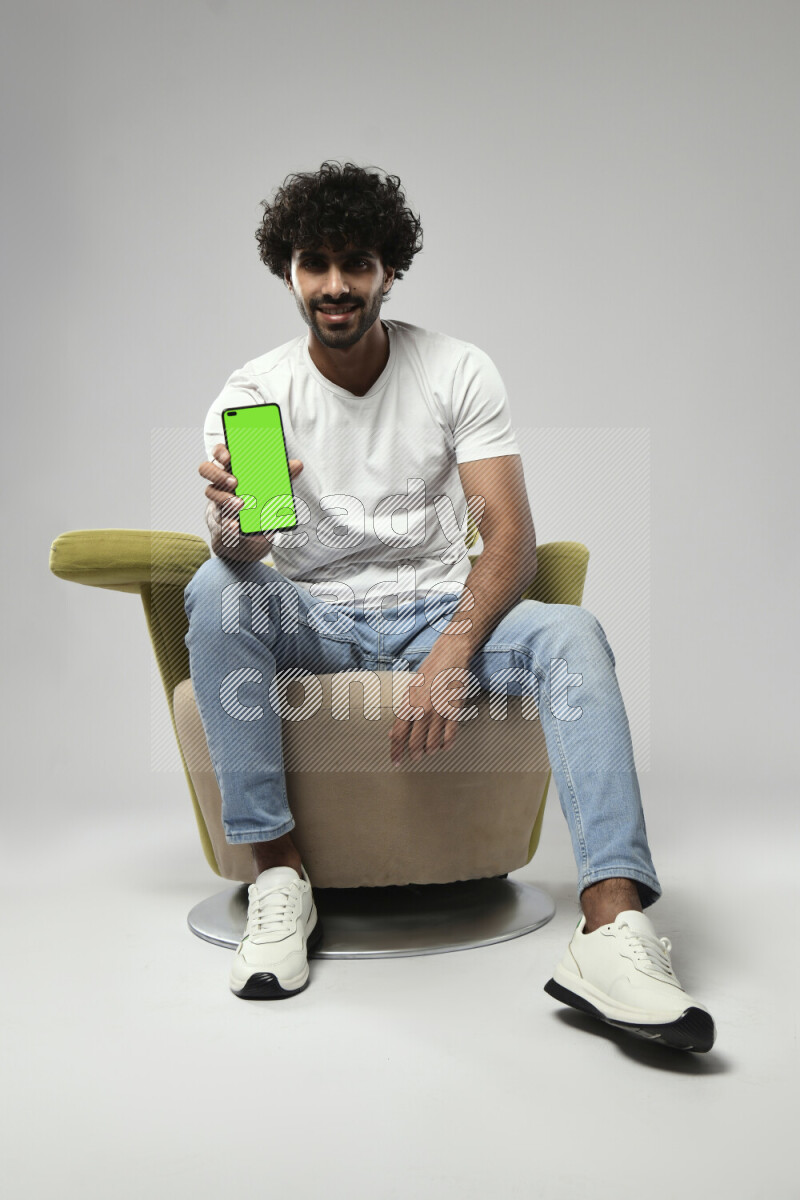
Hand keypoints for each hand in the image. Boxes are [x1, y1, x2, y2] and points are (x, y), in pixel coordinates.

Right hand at [199, 443, 303, 561]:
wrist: (248, 526)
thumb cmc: (257, 496)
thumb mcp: (271, 484)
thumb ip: (282, 474)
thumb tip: (298, 464)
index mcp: (231, 465)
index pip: (219, 452)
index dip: (220, 451)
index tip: (229, 457)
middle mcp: (220, 478)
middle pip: (206, 469)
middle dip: (219, 474)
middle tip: (235, 482)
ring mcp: (217, 498)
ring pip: (210, 492)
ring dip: (224, 498)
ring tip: (240, 504)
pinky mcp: (220, 517)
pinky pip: (219, 518)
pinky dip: (229, 524)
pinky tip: (237, 527)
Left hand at [389, 641, 476, 765]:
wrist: (449, 656)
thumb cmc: (428, 672)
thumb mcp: (410, 690)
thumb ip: (402, 712)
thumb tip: (392, 732)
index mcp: (408, 704)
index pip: (398, 734)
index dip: (396, 751)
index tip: (396, 761)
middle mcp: (422, 710)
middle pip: (414, 742)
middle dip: (414, 753)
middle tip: (414, 758)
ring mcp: (439, 711)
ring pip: (432, 742)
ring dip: (430, 750)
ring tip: (429, 751)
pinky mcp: (454, 710)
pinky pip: (450, 735)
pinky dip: (446, 744)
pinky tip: (444, 747)